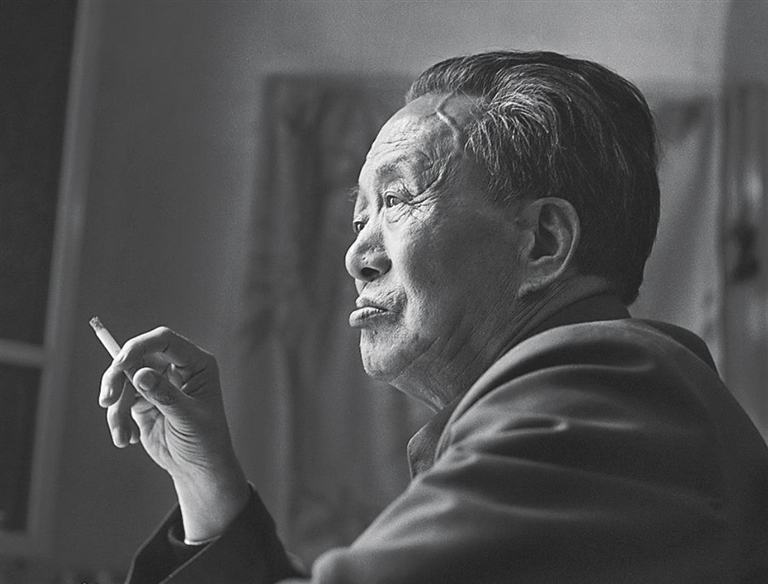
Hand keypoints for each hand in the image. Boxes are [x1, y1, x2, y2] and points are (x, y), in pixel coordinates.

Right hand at [99, 326, 248, 540]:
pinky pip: (120, 400)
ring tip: (123, 436)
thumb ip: (165, 395)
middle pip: (136, 356)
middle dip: (117, 377)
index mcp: (196, 364)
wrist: (197, 468)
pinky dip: (118, 420)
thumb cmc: (205, 441)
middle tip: (107, 400)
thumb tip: (140, 374)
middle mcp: (176, 368)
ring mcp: (158, 383)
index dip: (140, 347)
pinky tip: (128, 440)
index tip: (120, 363)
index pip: (164, 341)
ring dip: (117, 407)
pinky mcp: (143, 400)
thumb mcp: (188, 419)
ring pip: (124, 379)